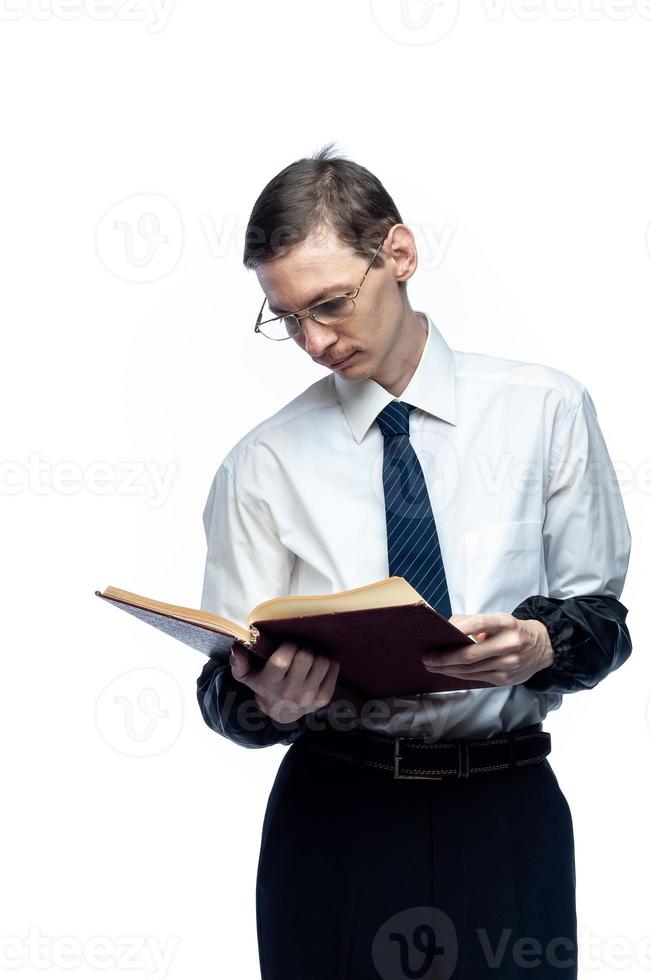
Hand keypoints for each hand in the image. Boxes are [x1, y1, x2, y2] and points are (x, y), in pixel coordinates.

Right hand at [229, 640, 340, 723]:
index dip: (288, 646)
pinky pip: (333, 669)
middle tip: (299, 649)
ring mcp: (308, 697)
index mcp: (270, 684)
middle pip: (305, 658)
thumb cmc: (263, 686)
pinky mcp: (323, 698)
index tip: (287, 645)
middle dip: (303, 648)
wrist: (281, 712)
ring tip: (308, 658)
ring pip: (321, 662)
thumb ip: (238, 663)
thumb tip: (237, 647)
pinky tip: (318, 667)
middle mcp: (290, 692)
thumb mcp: (246, 676)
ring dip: (316, 655)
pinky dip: (328, 663)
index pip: (282, 660)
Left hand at [421, 613, 554, 685]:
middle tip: (427, 658)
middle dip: (445, 658)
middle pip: (471, 654)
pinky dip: (460, 675)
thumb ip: (472, 621)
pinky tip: (448, 671)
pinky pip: (477, 678)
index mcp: (506, 623)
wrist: (544, 647)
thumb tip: (445, 627)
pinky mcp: (506, 679)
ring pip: (471, 669)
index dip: (457, 629)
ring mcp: (509, 664)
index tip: (437, 634)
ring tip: (432, 665)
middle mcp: (509, 643)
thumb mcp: (498, 619)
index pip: (478, 624)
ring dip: (448, 669)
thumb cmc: (513, 630)